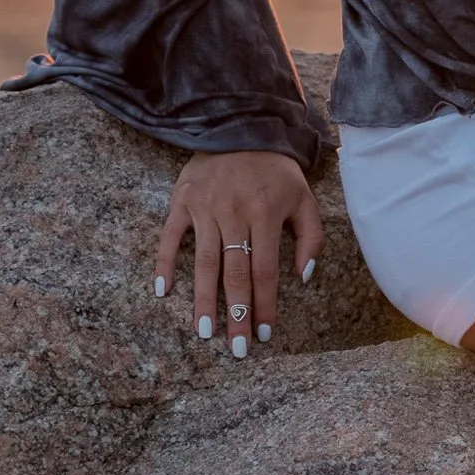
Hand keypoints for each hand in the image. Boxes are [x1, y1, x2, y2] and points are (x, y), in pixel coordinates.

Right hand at [155, 149, 323, 357]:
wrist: (241, 125)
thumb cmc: (276, 170)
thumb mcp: (304, 198)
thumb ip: (311, 237)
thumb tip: (303, 277)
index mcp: (266, 214)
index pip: (265, 270)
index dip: (264, 305)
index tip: (263, 335)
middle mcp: (235, 213)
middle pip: (235, 273)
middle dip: (236, 315)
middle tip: (235, 349)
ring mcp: (206, 207)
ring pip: (205, 262)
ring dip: (203, 299)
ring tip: (203, 332)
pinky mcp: (183, 199)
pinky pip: (170, 236)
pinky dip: (165, 262)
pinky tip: (163, 291)